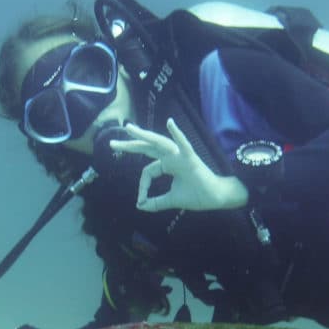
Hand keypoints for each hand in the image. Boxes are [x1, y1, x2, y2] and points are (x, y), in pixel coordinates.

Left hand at [109, 118, 248, 211]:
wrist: (216, 198)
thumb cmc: (197, 195)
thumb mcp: (171, 200)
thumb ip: (156, 202)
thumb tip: (140, 206)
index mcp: (167, 165)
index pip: (148, 171)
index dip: (142, 186)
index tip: (141, 200)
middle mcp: (172, 157)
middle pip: (147, 148)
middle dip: (129, 145)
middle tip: (112, 142)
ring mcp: (180, 156)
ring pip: (159, 143)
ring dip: (144, 135)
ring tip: (129, 129)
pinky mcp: (190, 158)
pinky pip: (183, 144)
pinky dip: (177, 133)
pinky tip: (170, 123)